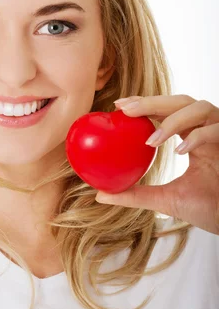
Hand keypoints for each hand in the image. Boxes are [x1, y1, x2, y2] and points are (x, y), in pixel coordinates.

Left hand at [95, 94, 218, 234]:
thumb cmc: (208, 208)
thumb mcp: (166, 200)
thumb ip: (136, 194)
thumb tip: (100, 195)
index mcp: (192, 134)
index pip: (167, 108)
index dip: (145, 102)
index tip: (119, 105)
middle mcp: (207, 128)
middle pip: (180, 100)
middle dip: (152, 102)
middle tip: (127, 111)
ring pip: (199, 107)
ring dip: (173, 120)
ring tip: (152, 140)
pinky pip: (215, 131)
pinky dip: (197, 137)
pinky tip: (180, 151)